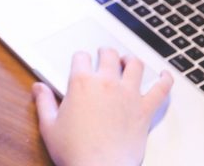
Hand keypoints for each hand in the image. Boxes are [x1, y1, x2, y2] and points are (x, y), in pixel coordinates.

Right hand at [32, 48, 173, 165]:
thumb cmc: (75, 151)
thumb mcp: (49, 126)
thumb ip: (44, 102)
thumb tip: (38, 87)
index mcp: (81, 84)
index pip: (81, 57)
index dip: (80, 58)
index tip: (80, 62)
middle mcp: (107, 83)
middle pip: (109, 55)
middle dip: (105, 52)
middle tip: (104, 54)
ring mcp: (129, 95)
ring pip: (135, 65)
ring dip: (131, 60)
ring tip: (128, 61)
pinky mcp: (145, 109)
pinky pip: (161, 89)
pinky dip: (166, 79)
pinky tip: (166, 75)